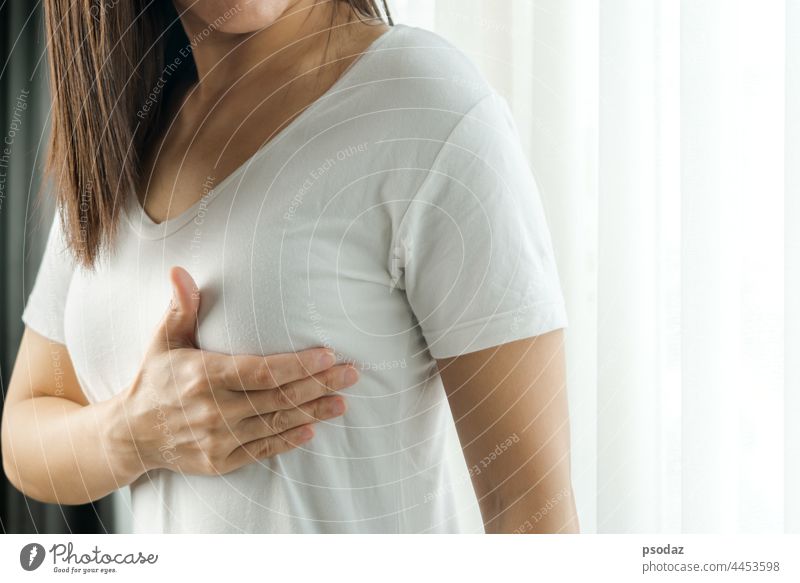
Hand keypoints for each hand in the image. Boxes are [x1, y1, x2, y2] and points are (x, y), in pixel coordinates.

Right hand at [109, 266, 357, 475]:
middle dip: (320, 385)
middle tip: (352, 373)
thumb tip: (180, 270)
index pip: (261, 371)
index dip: (298, 365)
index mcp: (203, 376)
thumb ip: (181, 307)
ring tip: (343, 401)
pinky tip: (312, 429)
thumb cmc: (155, 379)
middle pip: (278, 397)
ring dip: (313, 412)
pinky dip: (288, 440)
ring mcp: (217, 439)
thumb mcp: (163, 341)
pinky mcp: (220, 461)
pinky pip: (262, 450)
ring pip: (276, 424)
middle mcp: (213, 410)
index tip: (328, 354)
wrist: (131, 434)